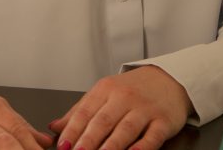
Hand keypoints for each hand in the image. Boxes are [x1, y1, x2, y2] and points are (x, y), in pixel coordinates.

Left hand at [48, 66, 191, 149]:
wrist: (168, 79)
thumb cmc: (132, 89)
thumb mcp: (103, 94)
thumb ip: (80, 111)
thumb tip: (55, 127)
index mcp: (105, 90)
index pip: (85, 112)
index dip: (72, 130)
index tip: (62, 145)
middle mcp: (124, 98)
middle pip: (102, 121)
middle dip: (88, 140)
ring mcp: (144, 109)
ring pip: (125, 129)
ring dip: (111, 146)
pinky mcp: (163, 121)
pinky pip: (152, 136)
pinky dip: (142, 147)